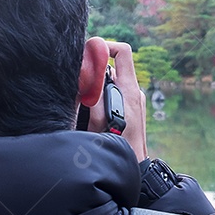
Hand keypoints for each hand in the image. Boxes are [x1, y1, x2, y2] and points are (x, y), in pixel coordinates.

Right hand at [86, 41, 147, 162]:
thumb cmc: (117, 146)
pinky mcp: (130, 110)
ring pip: (111, 82)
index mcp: (129, 89)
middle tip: (78, 84)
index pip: (122, 52)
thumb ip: (94, 93)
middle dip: (94, 71)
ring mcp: (133, 100)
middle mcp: (133, 91)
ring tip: (84, 104)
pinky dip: (100, 98)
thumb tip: (88, 70)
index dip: (104, 47)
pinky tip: (92, 115)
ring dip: (96, 88)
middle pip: (113, 67)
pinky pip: (113, 94)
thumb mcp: (98, 119)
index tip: (88, 55)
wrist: (135, 167)